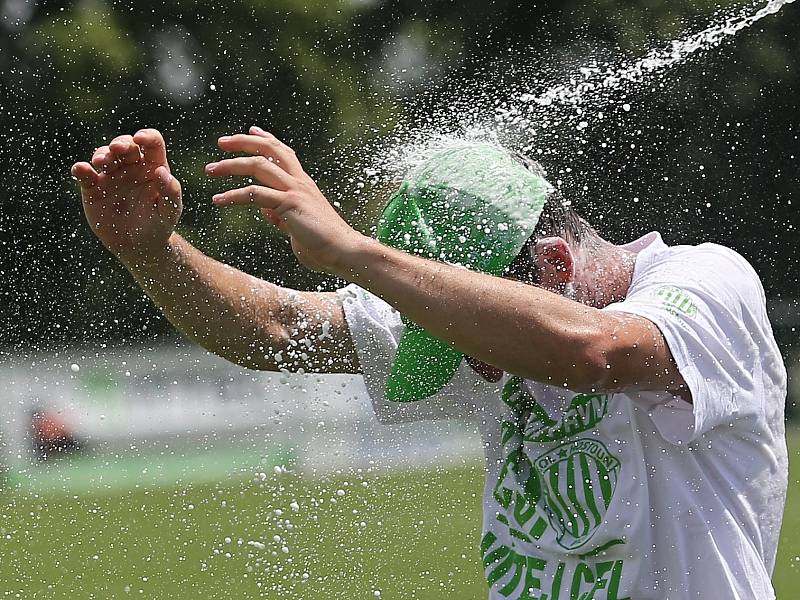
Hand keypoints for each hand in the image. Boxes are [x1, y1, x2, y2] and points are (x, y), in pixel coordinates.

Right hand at [71, 129, 181, 261]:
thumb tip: (162, 171)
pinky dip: (81, 169)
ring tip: (101, 162)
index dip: (147, 136)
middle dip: (120, 143)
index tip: (141, 139)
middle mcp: (131, 167)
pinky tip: (81, 169)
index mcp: (153, 167)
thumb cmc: (158, 226)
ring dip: (102, 154)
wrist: (138, 246)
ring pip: (104, 155)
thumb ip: (170, 192)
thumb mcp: (169, 212)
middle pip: (125, 144)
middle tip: (117, 149)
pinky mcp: (93, 188)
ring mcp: (111, 176)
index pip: (152, 143)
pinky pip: (85, 174)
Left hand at [206, 126, 364, 273]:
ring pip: (258, 165)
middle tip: (221, 142)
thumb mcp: (297, 227)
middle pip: (269, 150)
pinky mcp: (289, 204)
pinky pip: (254, 194)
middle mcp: (300, 182)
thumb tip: (265, 211)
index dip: (266, 139)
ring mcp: (295, 190)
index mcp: (304, 185)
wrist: (345, 251)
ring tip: (211, 170)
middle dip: (243, 142)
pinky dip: (233, 196)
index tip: (251, 131)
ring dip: (231, 165)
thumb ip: (281, 217)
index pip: (284, 153)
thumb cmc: (325, 246)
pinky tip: (218, 200)